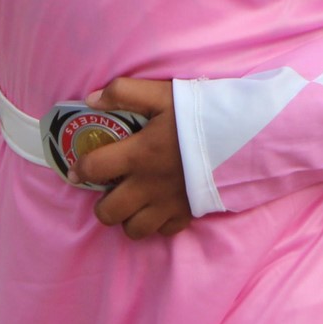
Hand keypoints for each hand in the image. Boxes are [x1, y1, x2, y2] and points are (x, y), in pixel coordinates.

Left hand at [73, 77, 192, 240]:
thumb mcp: (163, 93)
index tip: (77, 169)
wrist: (244, 136)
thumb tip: (90, 100)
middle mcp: (149, 185)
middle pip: (109, 213)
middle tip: (109, 190)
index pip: (94, 169)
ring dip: (128, 218)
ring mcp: (168, 204)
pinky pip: (163, 231)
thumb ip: (124, 92)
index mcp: (139, 154)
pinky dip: (157, 223)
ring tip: (132, 202)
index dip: (79, 170)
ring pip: (134, 229)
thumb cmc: (200, 112)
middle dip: (103, 204)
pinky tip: (159, 206)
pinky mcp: (188, 213)